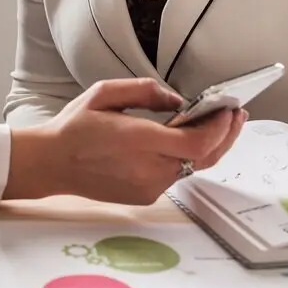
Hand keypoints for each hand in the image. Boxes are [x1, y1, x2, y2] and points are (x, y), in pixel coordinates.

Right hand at [3, 78, 245, 205]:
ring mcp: (148, 187)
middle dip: (225, 135)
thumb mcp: (104, 93)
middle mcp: (148, 169)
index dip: (220, 127)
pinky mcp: (144, 195)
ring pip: (192, 167)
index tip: (230, 109)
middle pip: (203, 157)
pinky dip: (187, 158)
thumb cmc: (73, 126)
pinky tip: (188, 142)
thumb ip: (145, 91)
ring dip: (208, 146)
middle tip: (236, 115)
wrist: (50, 163)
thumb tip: (178, 100)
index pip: (197, 142)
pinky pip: (175, 175)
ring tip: (217, 125)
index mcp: (139, 141)